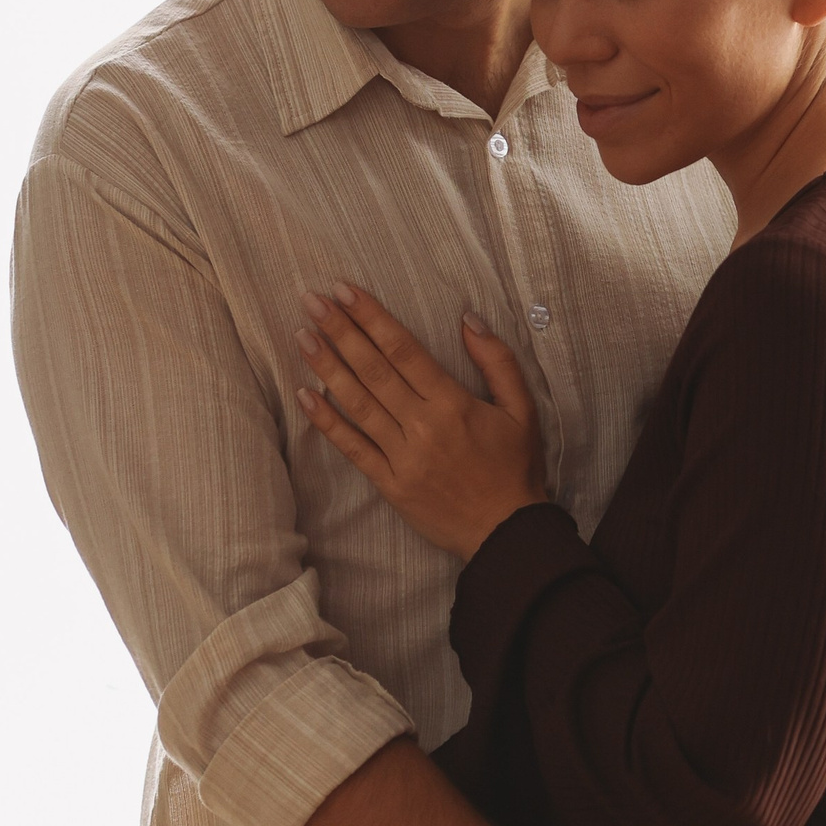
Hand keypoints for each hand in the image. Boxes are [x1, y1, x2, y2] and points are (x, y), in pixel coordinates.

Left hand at [296, 285, 546, 556]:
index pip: (403, 350)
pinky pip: (353, 448)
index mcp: (453, 403)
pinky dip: (327, 422)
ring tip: (302, 337)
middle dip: (340, 332)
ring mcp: (402, 456)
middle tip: (311, 301)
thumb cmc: (516, 469)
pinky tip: (305, 395)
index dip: (371, 318)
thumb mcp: (523, 410)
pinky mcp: (389, 484)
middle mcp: (422, 426)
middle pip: (373, 370)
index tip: (345, 291)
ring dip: (327, 368)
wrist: (507, 533)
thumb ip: (498, 361)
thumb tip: (469, 319)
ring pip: (358, 404)